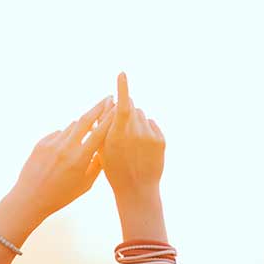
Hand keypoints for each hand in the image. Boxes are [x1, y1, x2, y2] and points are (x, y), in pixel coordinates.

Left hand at [0, 96, 114, 233]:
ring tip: (84, 135)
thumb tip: (103, 146)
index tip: (119, 107)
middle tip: (108, 98)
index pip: (100, 132)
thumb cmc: (61, 195)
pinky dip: (64, 137)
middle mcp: (65, 148)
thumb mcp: (85, 184)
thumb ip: (97, 164)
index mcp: (79, 158)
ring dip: (80, 127)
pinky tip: (62, 151)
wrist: (30, 199)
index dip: (111, 118)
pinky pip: (58, 134)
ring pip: (71, 126)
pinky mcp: (40, 144)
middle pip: (85, 119)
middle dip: (98, 107)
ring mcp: (51, 144)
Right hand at [101, 72, 164, 202]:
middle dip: (126, 112)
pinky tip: (142, 146)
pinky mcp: (161, 140)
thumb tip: (106, 107)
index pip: (122, 106)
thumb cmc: (114, 169)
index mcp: (118, 135)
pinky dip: (146, 130)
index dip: (123, 88)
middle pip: (132, 108)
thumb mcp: (102, 149)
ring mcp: (150, 136)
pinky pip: (152, 124)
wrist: (136, 189)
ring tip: (132, 142)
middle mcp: (135, 132)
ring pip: (142, 116)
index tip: (122, 74)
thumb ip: (103, 127)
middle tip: (121, 130)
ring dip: (136, 122)